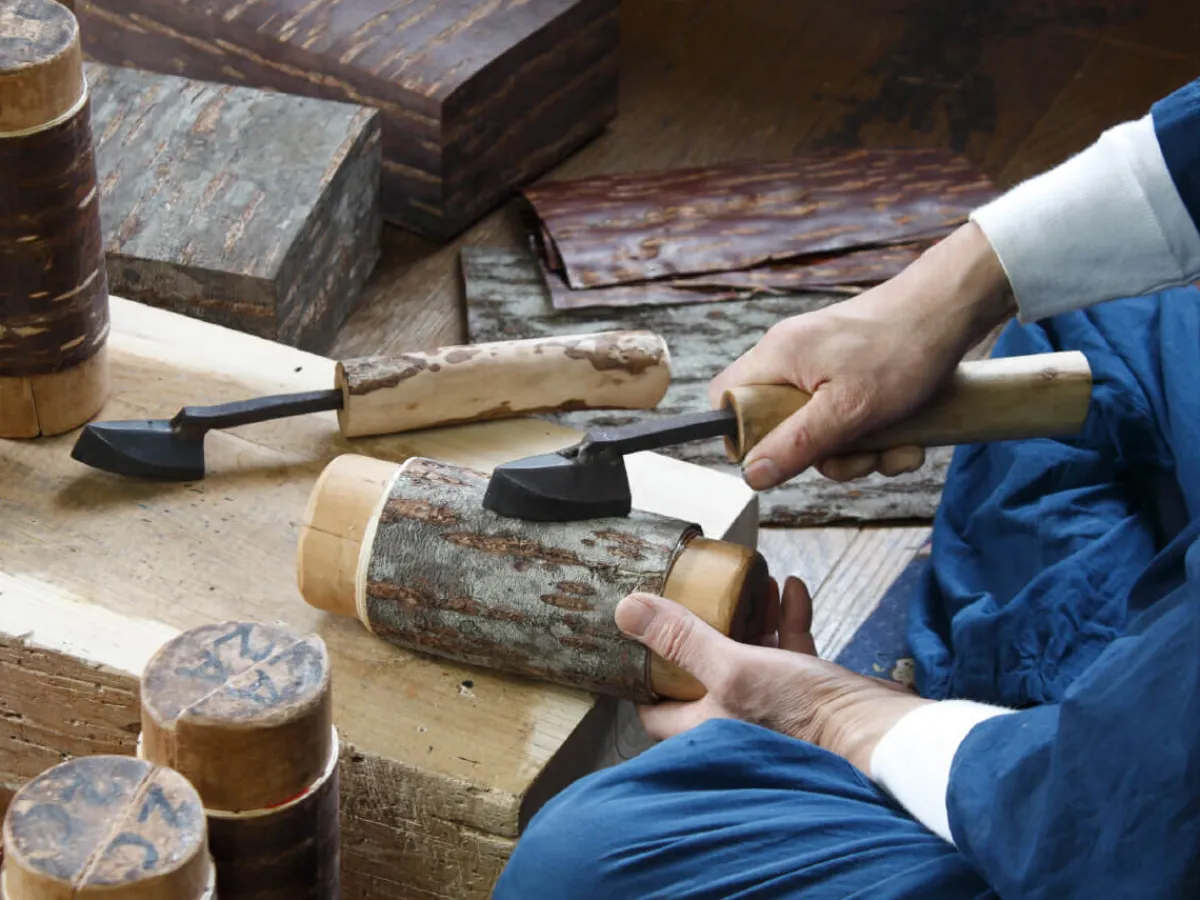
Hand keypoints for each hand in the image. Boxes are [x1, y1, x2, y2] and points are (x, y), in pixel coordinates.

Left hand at [615, 577, 931, 773]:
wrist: (876, 732)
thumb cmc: (802, 713)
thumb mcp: (731, 667)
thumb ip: (681, 638)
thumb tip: (626, 610)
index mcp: (704, 725)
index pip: (655, 707)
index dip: (644, 673)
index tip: (641, 635)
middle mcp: (733, 719)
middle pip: (702, 669)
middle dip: (704, 626)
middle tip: (699, 591)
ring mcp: (771, 705)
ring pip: (748, 653)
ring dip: (750, 615)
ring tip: (753, 583)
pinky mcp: (805, 693)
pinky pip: (788, 650)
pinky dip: (787, 619)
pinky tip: (793, 588)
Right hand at [709, 222, 1014, 490]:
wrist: (954, 308)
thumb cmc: (903, 347)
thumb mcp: (848, 410)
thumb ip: (796, 444)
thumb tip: (751, 474)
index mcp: (777, 358)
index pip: (726, 401)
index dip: (745, 436)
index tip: (786, 454)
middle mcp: (792, 359)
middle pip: (779, 427)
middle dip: (825, 454)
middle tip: (861, 455)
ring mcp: (822, 366)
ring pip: (820, 430)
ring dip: (861, 452)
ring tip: (897, 447)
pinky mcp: (850, 374)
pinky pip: (847, 419)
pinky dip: (878, 437)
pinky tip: (908, 439)